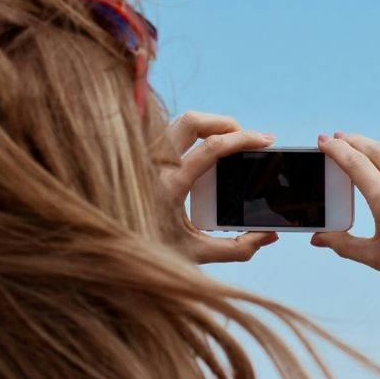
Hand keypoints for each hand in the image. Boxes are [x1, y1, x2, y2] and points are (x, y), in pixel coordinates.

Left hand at [152, 111, 279, 264]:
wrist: (111, 256)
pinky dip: (187, 138)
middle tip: (245, 136)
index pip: (212, 147)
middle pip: (192, 121)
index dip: (243, 139)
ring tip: (227, 141)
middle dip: (225, 122)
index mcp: (169, 185)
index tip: (264, 140)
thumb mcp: (197, 256)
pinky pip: (164, 138)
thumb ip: (237, 248)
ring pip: (176, 124)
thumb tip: (269, 235)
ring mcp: (142, 161)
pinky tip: (200, 154)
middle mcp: (152, 165)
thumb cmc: (149, 257)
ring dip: (205, 127)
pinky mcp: (137, 163)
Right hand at [312, 134, 379, 298]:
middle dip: (354, 141)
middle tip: (340, 137)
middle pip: (376, 150)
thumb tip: (316, 238)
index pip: (356, 164)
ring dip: (379, 150)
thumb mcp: (377, 258)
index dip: (337, 149)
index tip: (325, 141)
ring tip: (365, 151)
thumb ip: (343, 244)